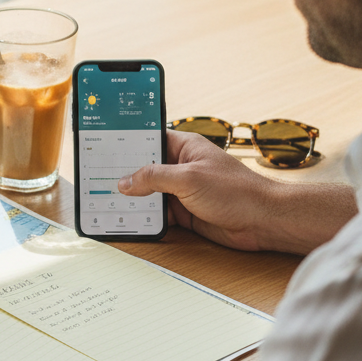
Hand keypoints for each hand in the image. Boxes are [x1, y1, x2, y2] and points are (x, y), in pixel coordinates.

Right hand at [118, 130, 355, 254]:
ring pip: (148, 193)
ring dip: (133, 199)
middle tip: (97, 178)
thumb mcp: (188, 178)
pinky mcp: (184, 212)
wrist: (264, 221)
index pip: (149, 138)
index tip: (104, 145)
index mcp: (184, 147)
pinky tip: (128, 219)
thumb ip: (154, 178)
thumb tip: (126, 181)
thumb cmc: (236, 191)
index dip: (128, 141)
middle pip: (144, 169)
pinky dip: (144, 217)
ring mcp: (181, 191)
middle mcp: (181, 167)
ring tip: (106, 200)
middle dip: (124, 174)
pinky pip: (157, 213)